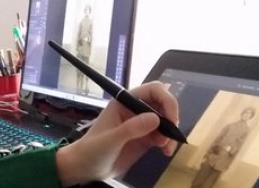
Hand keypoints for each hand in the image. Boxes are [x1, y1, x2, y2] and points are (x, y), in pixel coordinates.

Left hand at [55, 81, 179, 185]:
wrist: (86, 168)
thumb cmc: (92, 150)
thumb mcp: (110, 140)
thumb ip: (131, 129)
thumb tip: (155, 118)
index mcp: (123, 102)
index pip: (152, 91)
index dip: (166, 100)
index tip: (172, 118)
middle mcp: (134, 110)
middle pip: (162, 104)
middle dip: (171, 117)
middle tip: (172, 135)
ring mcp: (140, 125)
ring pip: (165, 121)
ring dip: (171, 133)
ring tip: (167, 148)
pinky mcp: (145, 139)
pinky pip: (162, 136)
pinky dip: (168, 142)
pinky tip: (165, 151)